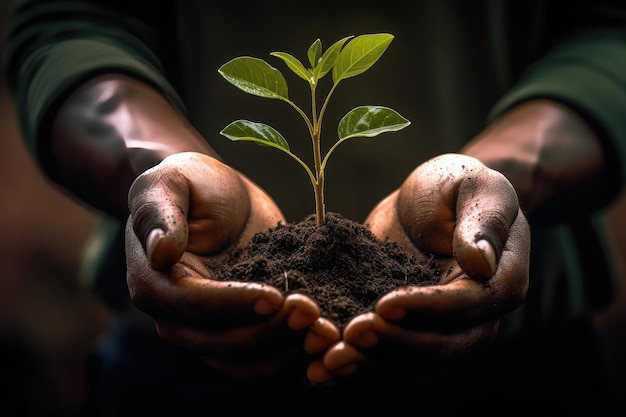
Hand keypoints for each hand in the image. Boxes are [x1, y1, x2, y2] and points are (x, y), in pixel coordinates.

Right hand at [126, 152, 339, 378]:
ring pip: (251, 364)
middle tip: (314, 313)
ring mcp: (215, 332)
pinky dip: (299, 359)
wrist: (219, 196)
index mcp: (157, 286)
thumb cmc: (191, 184)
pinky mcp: (247, 331)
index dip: (237, 305)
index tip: (276, 295)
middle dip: (273, 332)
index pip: (197, 306)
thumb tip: (160, 252)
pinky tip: (330, 346)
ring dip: (291, 354)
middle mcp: (181, 321)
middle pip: (227, 344)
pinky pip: (270, 360)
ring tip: (328, 333)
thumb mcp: (170, 183)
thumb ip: (159, 215)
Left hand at [311, 154, 529, 383]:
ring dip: (370, 368)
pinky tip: (321, 371)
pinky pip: (386, 363)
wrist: (430, 201)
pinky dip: (357, 371)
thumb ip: (483, 223)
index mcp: (499, 283)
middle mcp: (475, 319)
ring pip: (410, 367)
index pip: (467, 306)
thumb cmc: (456, 187)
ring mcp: (439, 332)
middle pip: (438, 348)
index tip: (384, 304)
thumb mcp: (475, 188)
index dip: (426, 309)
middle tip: (350, 335)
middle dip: (392, 345)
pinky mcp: (407, 333)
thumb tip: (481, 264)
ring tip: (329, 359)